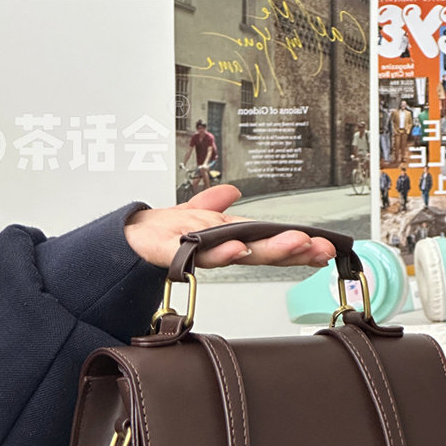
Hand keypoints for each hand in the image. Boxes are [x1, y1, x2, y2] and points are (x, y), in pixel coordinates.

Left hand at [124, 184, 335, 269]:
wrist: (124, 242)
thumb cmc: (158, 232)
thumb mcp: (192, 210)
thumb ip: (213, 201)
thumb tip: (232, 191)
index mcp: (225, 236)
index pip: (266, 239)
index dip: (294, 245)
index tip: (322, 246)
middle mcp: (216, 246)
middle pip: (261, 250)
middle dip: (292, 250)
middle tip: (318, 250)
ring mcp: (197, 250)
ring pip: (238, 252)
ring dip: (268, 250)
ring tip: (294, 245)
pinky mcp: (171, 253)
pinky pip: (197, 254)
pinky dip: (219, 253)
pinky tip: (238, 248)